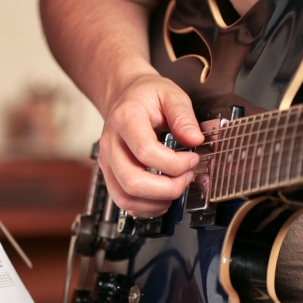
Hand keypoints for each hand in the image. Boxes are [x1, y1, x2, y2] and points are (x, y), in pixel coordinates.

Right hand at [99, 73, 204, 217]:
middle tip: (186, 177)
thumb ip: (184, 116)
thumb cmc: (147, 96)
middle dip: (167, 188)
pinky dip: (146, 207)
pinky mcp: (110, 175)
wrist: (125, 96)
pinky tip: (163, 196)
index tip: (192, 159)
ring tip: (176, 187)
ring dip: (157, 201)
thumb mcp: (171, 95)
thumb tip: (195, 139)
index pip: (146, 152)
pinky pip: (124, 202)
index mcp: (125, 119)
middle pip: (133, 182)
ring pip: (126, 197)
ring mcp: (107, 162)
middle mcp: (111, 144)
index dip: (174, 163)